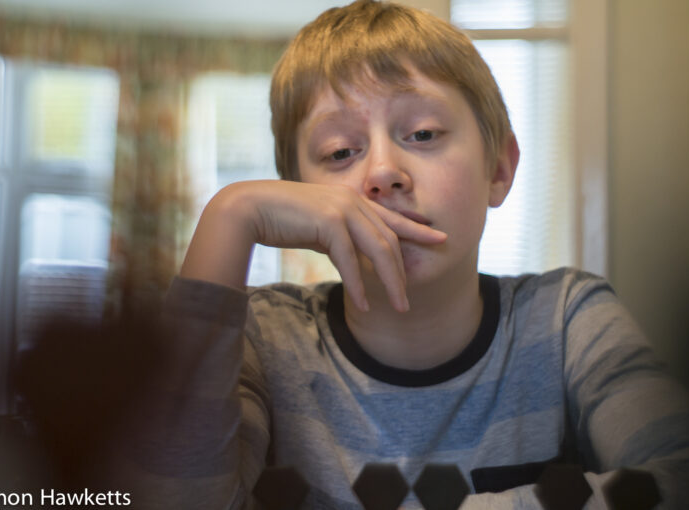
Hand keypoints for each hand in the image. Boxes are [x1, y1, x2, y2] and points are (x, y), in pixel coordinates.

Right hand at [182, 180, 446, 311]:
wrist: (248, 208)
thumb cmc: (280, 218)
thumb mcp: (318, 227)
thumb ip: (340, 237)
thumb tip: (354, 258)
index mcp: (352, 199)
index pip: (392, 219)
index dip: (418, 230)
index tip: (440, 239)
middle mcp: (352, 201)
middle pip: (389, 240)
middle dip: (402, 272)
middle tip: (409, 300)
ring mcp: (342, 208)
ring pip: (378, 249)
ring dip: (389, 282)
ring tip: (398, 307)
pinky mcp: (328, 221)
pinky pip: (350, 259)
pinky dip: (358, 284)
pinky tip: (365, 304)